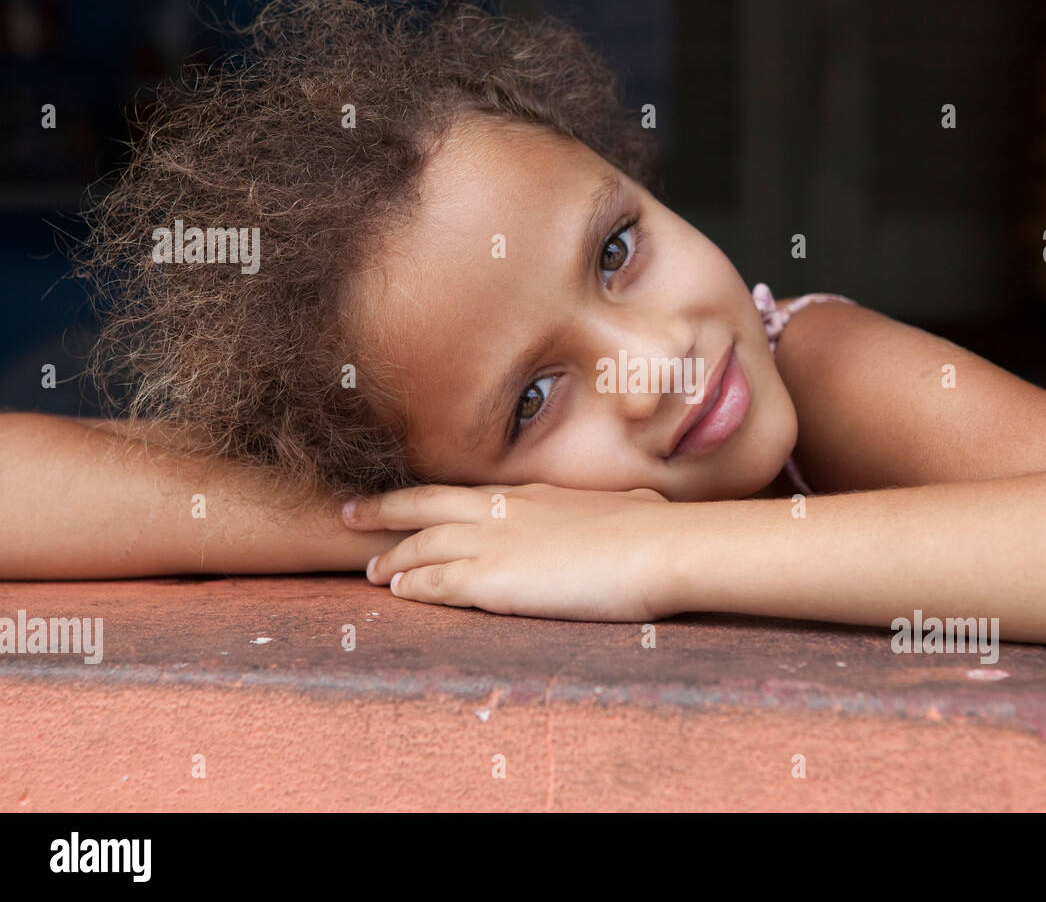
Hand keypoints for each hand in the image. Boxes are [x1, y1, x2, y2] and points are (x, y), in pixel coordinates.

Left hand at [342, 482, 676, 620]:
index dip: (435, 500)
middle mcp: (502, 511)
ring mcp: (492, 543)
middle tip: (350, 513)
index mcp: (531, 495)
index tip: (413, 502)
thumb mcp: (632, 506)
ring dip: (394, 557)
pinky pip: (435, 583)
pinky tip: (398, 593)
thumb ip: (620, 507)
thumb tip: (641, 506)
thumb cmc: (652, 529)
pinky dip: (413, 587)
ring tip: (373, 570)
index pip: (468, 495)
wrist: (653, 548)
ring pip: (422, 546)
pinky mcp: (489, 580)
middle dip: (385, 510)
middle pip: (425, 504)